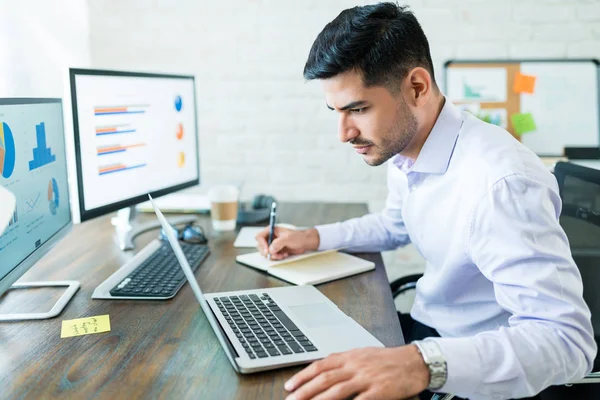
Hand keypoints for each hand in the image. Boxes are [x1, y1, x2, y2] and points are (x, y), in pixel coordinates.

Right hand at [255, 227, 319, 259]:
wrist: (305, 242)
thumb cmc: (298, 237)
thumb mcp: (287, 238)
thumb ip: (278, 243)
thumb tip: (271, 249)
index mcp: (271, 230)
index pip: (260, 236)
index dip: (262, 244)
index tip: (267, 250)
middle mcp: (271, 237)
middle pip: (261, 246)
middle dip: (267, 251)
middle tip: (274, 254)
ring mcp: (273, 244)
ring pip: (266, 252)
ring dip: (273, 255)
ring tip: (281, 254)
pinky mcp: (276, 250)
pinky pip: (272, 256)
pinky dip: (277, 257)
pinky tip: (283, 255)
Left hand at [284, 345, 428, 399]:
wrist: (414, 361)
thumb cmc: (388, 359)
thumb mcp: (362, 354)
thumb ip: (344, 362)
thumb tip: (323, 368)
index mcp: (349, 356)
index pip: (320, 366)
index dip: (303, 376)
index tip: (289, 386)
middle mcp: (355, 366)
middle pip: (324, 379)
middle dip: (305, 391)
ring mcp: (367, 378)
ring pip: (337, 391)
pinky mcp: (380, 391)